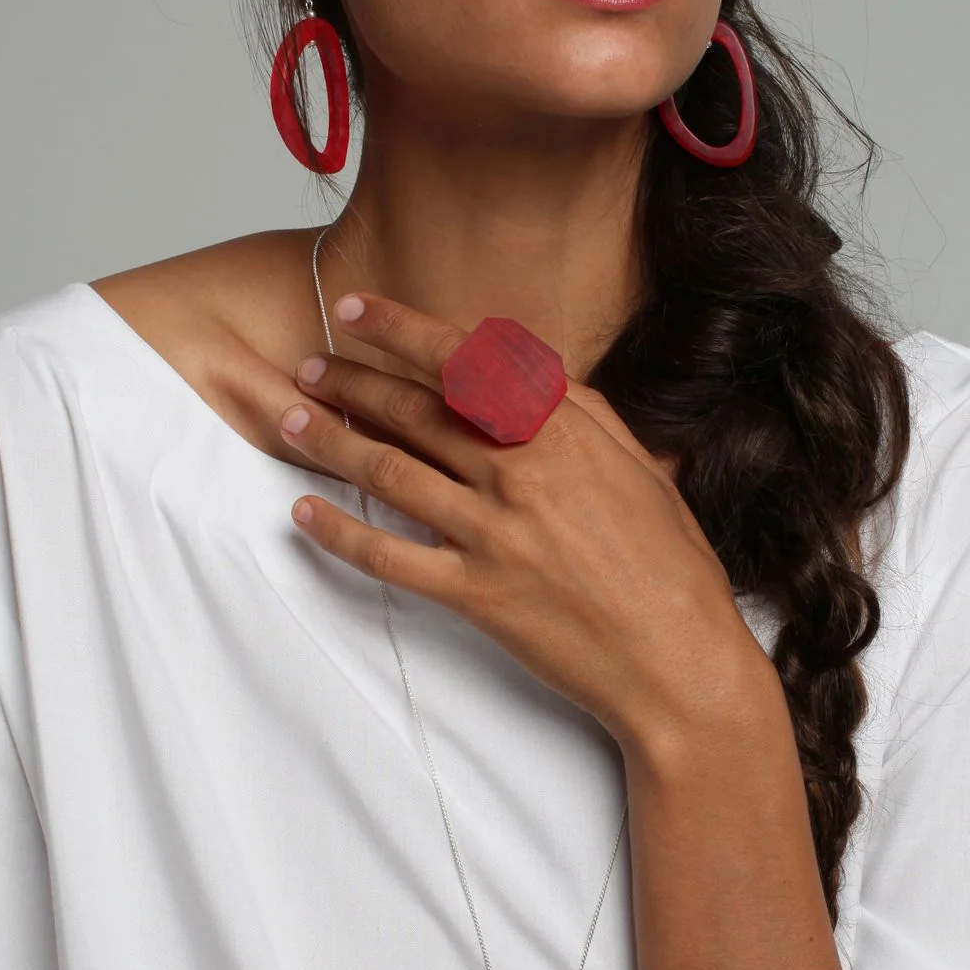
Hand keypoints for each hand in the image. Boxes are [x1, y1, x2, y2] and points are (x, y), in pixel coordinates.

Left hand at [280, 292, 774, 755]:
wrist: (678, 661)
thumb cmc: (669, 565)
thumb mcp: (640, 465)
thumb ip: (581, 411)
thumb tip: (529, 369)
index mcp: (562, 433)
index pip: (463, 361)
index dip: (400, 330)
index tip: (355, 309)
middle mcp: (520, 473)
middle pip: (413, 411)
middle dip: (350, 383)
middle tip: (308, 369)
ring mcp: (493, 535)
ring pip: (389, 472)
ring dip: (330, 443)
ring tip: (291, 423)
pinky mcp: (475, 594)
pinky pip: (388, 556)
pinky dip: (339, 532)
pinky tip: (305, 513)